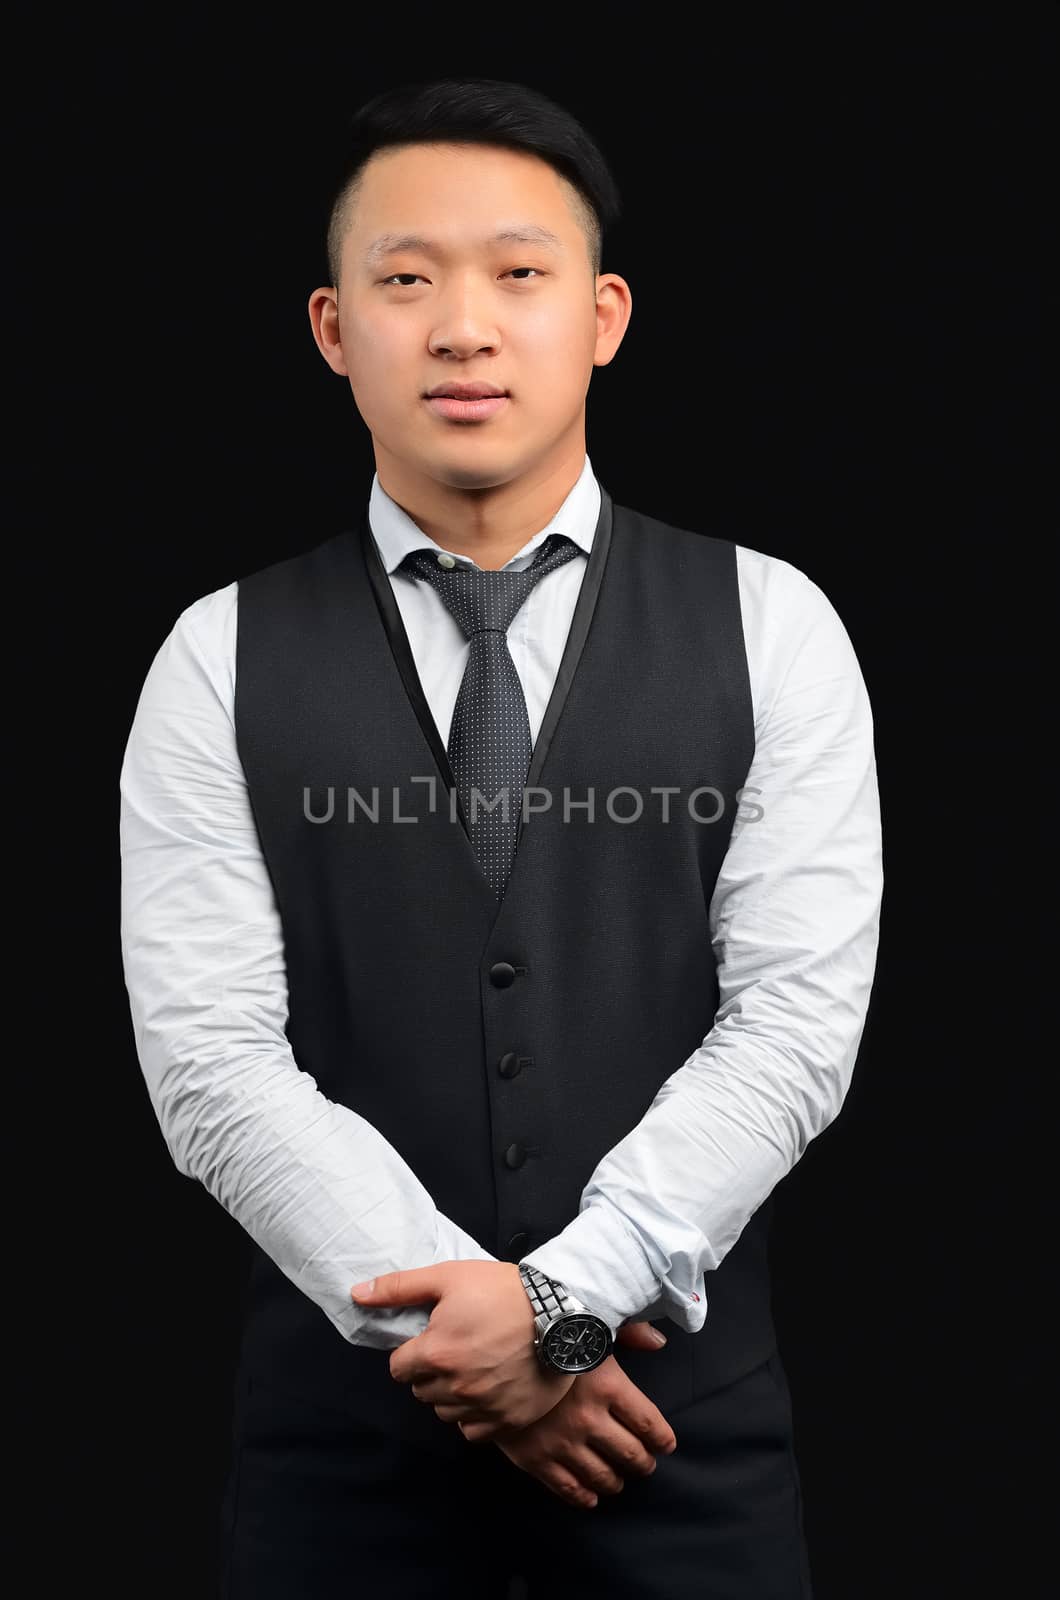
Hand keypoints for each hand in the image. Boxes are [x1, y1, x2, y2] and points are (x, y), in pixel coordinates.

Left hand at [351, 1260, 574, 1432]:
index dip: (413, 1352)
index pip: (399, 1369)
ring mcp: (482, 1407)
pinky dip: (474, 1415)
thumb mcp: (448, 1277)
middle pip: (421, 1391)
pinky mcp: (506, 1421)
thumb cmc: (502, 1290)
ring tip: (474, 1367)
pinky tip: (488, 1389)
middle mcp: (455, 1386)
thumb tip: (356, 1294)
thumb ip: (399, 1288)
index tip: (434, 1339)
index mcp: (435, 1353)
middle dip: (431, 1372)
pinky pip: (472, 1430)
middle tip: (458, 1348)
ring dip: (452, 1394)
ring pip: (445, 1412)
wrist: (560, 1311)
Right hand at [472, 1328, 677, 1510]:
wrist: (491, 1350)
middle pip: (631, 1455)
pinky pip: (568, 1489)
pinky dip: (585, 1497)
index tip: (665, 1444)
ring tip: (618, 1478)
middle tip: (644, 1463)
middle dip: (643, 1463)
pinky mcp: (535, 1459)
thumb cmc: (547, 1334)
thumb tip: (658, 1342)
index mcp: (608, 1386)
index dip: (662, 1438)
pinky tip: (591, 1495)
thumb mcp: (591, 1326)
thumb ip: (629, 1333)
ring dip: (617, 1481)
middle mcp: (589, 1419)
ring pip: (604, 1476)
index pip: (649, 1424)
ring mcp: (562, 1442)